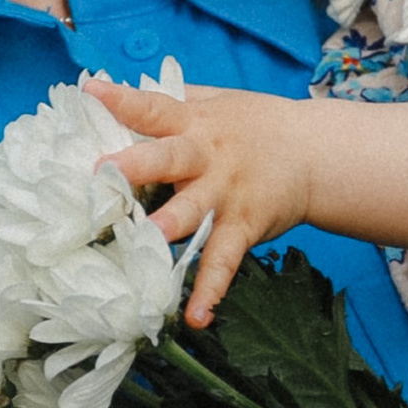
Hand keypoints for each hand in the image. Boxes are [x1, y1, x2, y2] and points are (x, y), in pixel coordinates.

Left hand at [90, 77, 313, 323]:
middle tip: (103, 172)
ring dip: (171, 226)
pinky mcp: (244, 227)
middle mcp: (207, 157)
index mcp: (193, 124)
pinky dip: (212, 289)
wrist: (315, 153)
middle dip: (137, 166)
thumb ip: (170, 100)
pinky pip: (224, 261)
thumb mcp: (215, 103)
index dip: (124, 100)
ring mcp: (225, 194)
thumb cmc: (252, 126)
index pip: (155, 108)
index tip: (92, 91)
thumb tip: (112, 90)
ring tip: (150, 238)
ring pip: (194, 211)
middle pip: (169, 158)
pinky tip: (196, 316)